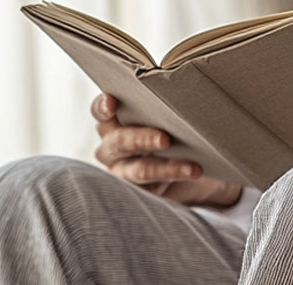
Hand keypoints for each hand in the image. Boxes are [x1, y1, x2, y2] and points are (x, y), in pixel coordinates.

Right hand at [91, 93, 241, 206]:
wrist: (191, 163)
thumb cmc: (171, 128)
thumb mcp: (164, 113)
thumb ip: (162, 103)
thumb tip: (185, 84)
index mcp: (111, 123)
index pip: (99, 112)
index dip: (102, 108)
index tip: (112, 103)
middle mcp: (112, 149)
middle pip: (119, 143)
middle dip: (142, 139)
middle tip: (165, 140)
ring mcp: (124, 173)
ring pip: (139, 170)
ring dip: (166, 168)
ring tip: (192, 167)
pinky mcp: (140, 192)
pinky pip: (154, 188)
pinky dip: (175, 176)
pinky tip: (193, 172)